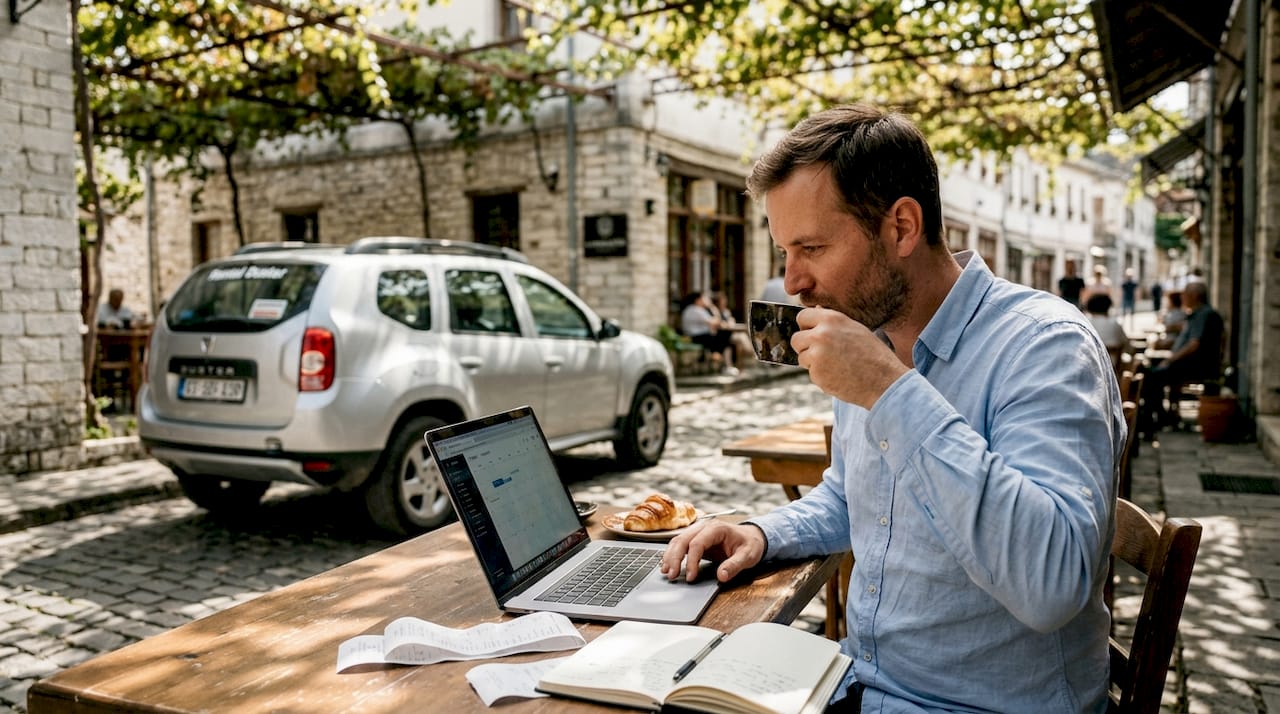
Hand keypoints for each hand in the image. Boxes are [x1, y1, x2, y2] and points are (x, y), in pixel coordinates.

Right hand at [661, 520, 765, 582]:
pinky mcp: (696, 539)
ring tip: (666, 572)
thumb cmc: (750, 545)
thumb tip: (721, 576)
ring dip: (670, 556)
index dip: (691, 560)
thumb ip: (734, 565)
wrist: (752, 538)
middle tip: (671, 575)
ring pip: (678, 541)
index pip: (697, 543)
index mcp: (717, 528)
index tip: (691, 576)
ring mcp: (699, 532)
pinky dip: (672, 554)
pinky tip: (668, 565)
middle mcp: (704, 527)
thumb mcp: (748, 556)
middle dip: (674, 558)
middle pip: (683, 540)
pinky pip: (680, 545)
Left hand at [791, 307, 907, 408]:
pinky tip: (839, 376)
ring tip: (836, 366)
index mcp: (832, 319)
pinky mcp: (816, 373)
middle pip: (796, 338)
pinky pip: (811, 374)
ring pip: (802, 357)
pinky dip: (821, 376)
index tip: (812, 334)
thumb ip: (833, 322)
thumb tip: (817, 310)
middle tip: (822, 354)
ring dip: (813, 364)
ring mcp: (817, 354)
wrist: (883, 380)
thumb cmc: (873, 355)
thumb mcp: (855, 329)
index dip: (806, 327)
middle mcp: (821, 334)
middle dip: (805, 347)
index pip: (802, 317)